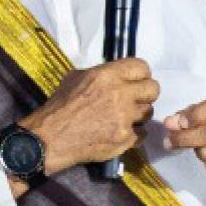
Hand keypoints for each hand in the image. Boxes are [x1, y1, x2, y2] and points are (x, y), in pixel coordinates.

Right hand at [23, 58, 157, 172]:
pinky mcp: (125, 138)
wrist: (51, 137)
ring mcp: (124, 117)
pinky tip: (121, 133)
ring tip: (124, 117)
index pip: (141, 67)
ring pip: (148, 112)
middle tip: (136, 99)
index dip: (141, 74)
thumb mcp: (76, 78)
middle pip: (153, 89)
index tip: (137, 81)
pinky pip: (142, 134)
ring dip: (139, 115)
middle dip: (146, 94)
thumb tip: (117, 75)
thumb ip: (102, 74)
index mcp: (108, 75)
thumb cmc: (61, 107)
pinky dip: (134, 134)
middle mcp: (120, 94)